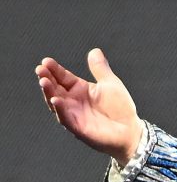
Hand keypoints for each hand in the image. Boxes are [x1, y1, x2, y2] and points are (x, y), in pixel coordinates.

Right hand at [36, 48, 141, 164]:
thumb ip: (100, 69)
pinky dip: (60, 109)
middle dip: (46, 78)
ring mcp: (73, 114)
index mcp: (79, 89)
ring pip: (55, 103)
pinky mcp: (77, 128)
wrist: (131, 130)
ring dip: (48, 92)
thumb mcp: (110, 84)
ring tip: (43, 81)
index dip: (54, 69)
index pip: (63, 77)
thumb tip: (95, 51)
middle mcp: (72, 101)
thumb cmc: (121, 108)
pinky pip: (65, 118)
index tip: (46, 61)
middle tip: (40, 69)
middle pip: (55, 88)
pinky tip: (56, 100)